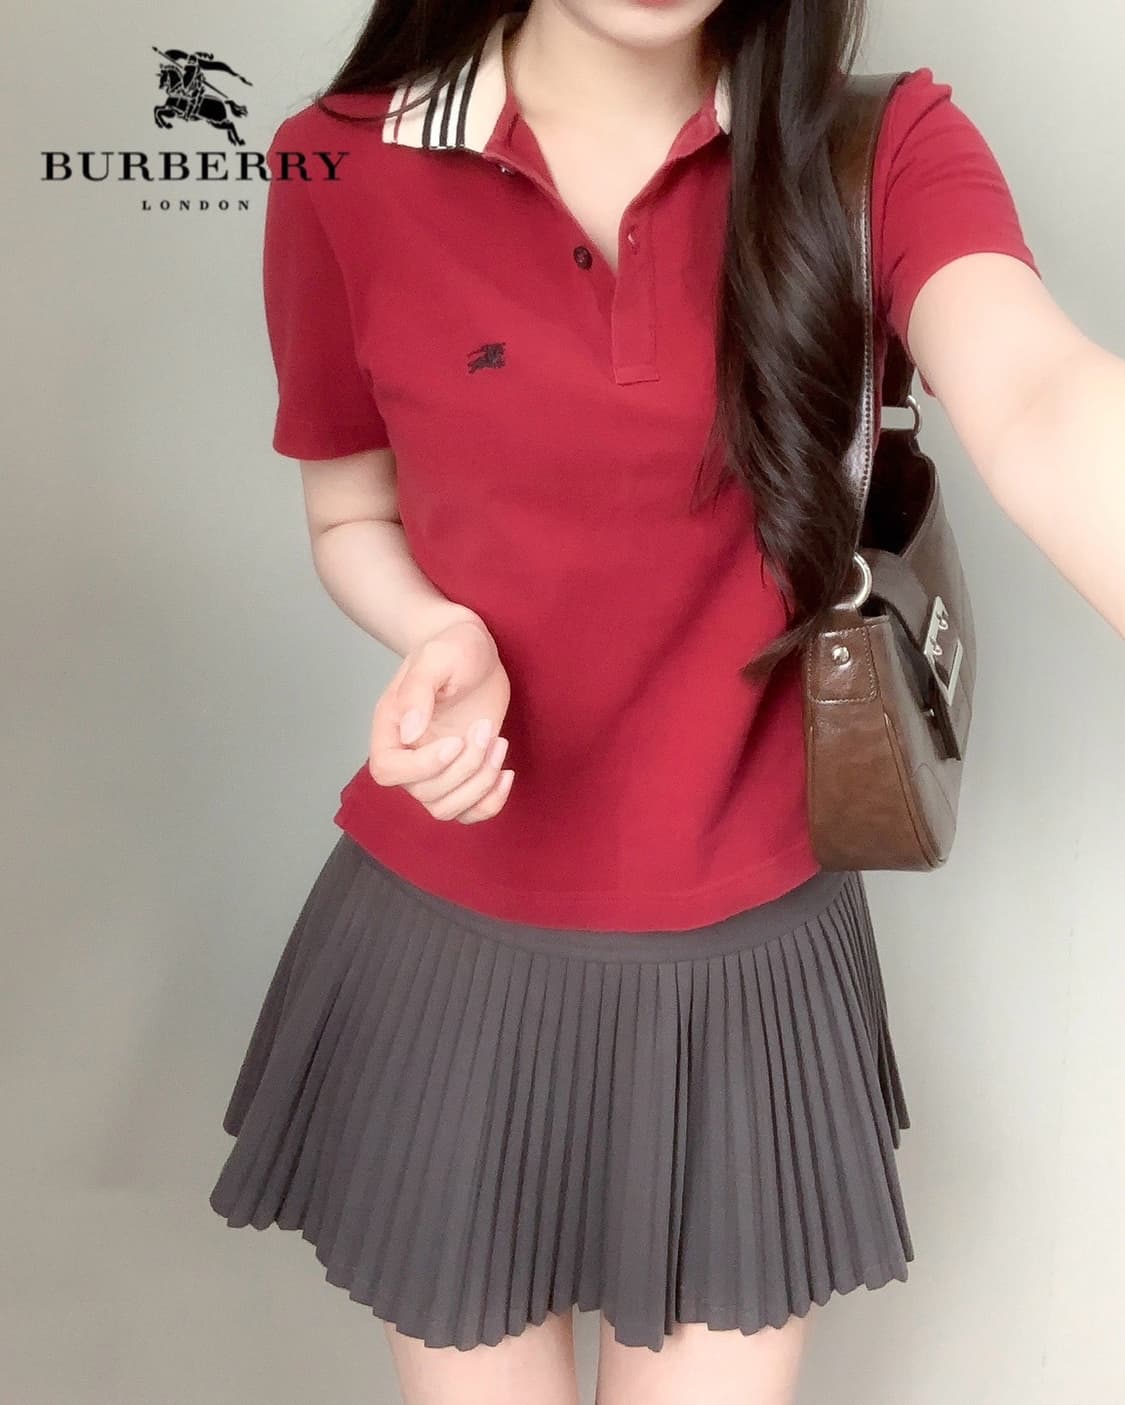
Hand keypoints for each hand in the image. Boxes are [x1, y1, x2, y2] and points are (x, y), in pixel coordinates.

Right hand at [367, 617, 514, 823]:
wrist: (475, 651)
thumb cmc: (452, 648)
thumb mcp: (436, 658)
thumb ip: (418, 691)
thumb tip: (409, 734)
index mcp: (391, 728)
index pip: (388, 771)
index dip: (422, 767)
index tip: (456, 741)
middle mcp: (408, 755)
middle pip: (424, 794)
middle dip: (465, 767)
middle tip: (486, 729)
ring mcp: (436, 769)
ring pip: (446, 809)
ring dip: (480, 784)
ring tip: (498, 743)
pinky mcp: (463, 774)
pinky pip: (469, 812)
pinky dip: (491, 803)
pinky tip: (507, 772)